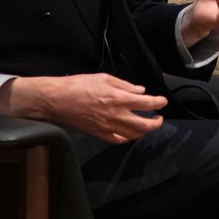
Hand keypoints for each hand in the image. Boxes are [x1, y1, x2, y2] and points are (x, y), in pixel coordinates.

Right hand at [0, 73, 167, 143]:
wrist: (56, 100)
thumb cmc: (78, 85)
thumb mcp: (103, 78)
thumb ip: (124, 85)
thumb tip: (140, 91)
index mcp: (118, 98)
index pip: (146, 104)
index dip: (158, 103)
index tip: (163, 102)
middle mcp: (115, 115)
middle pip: (143, 125)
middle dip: (155, 122)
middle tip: (158, 118)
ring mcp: (107, 127)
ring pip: (133, 135)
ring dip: (143, 131)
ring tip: (147, 125)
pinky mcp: (98, 134)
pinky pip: (118, 140)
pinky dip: (128, 137)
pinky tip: (130, 133)